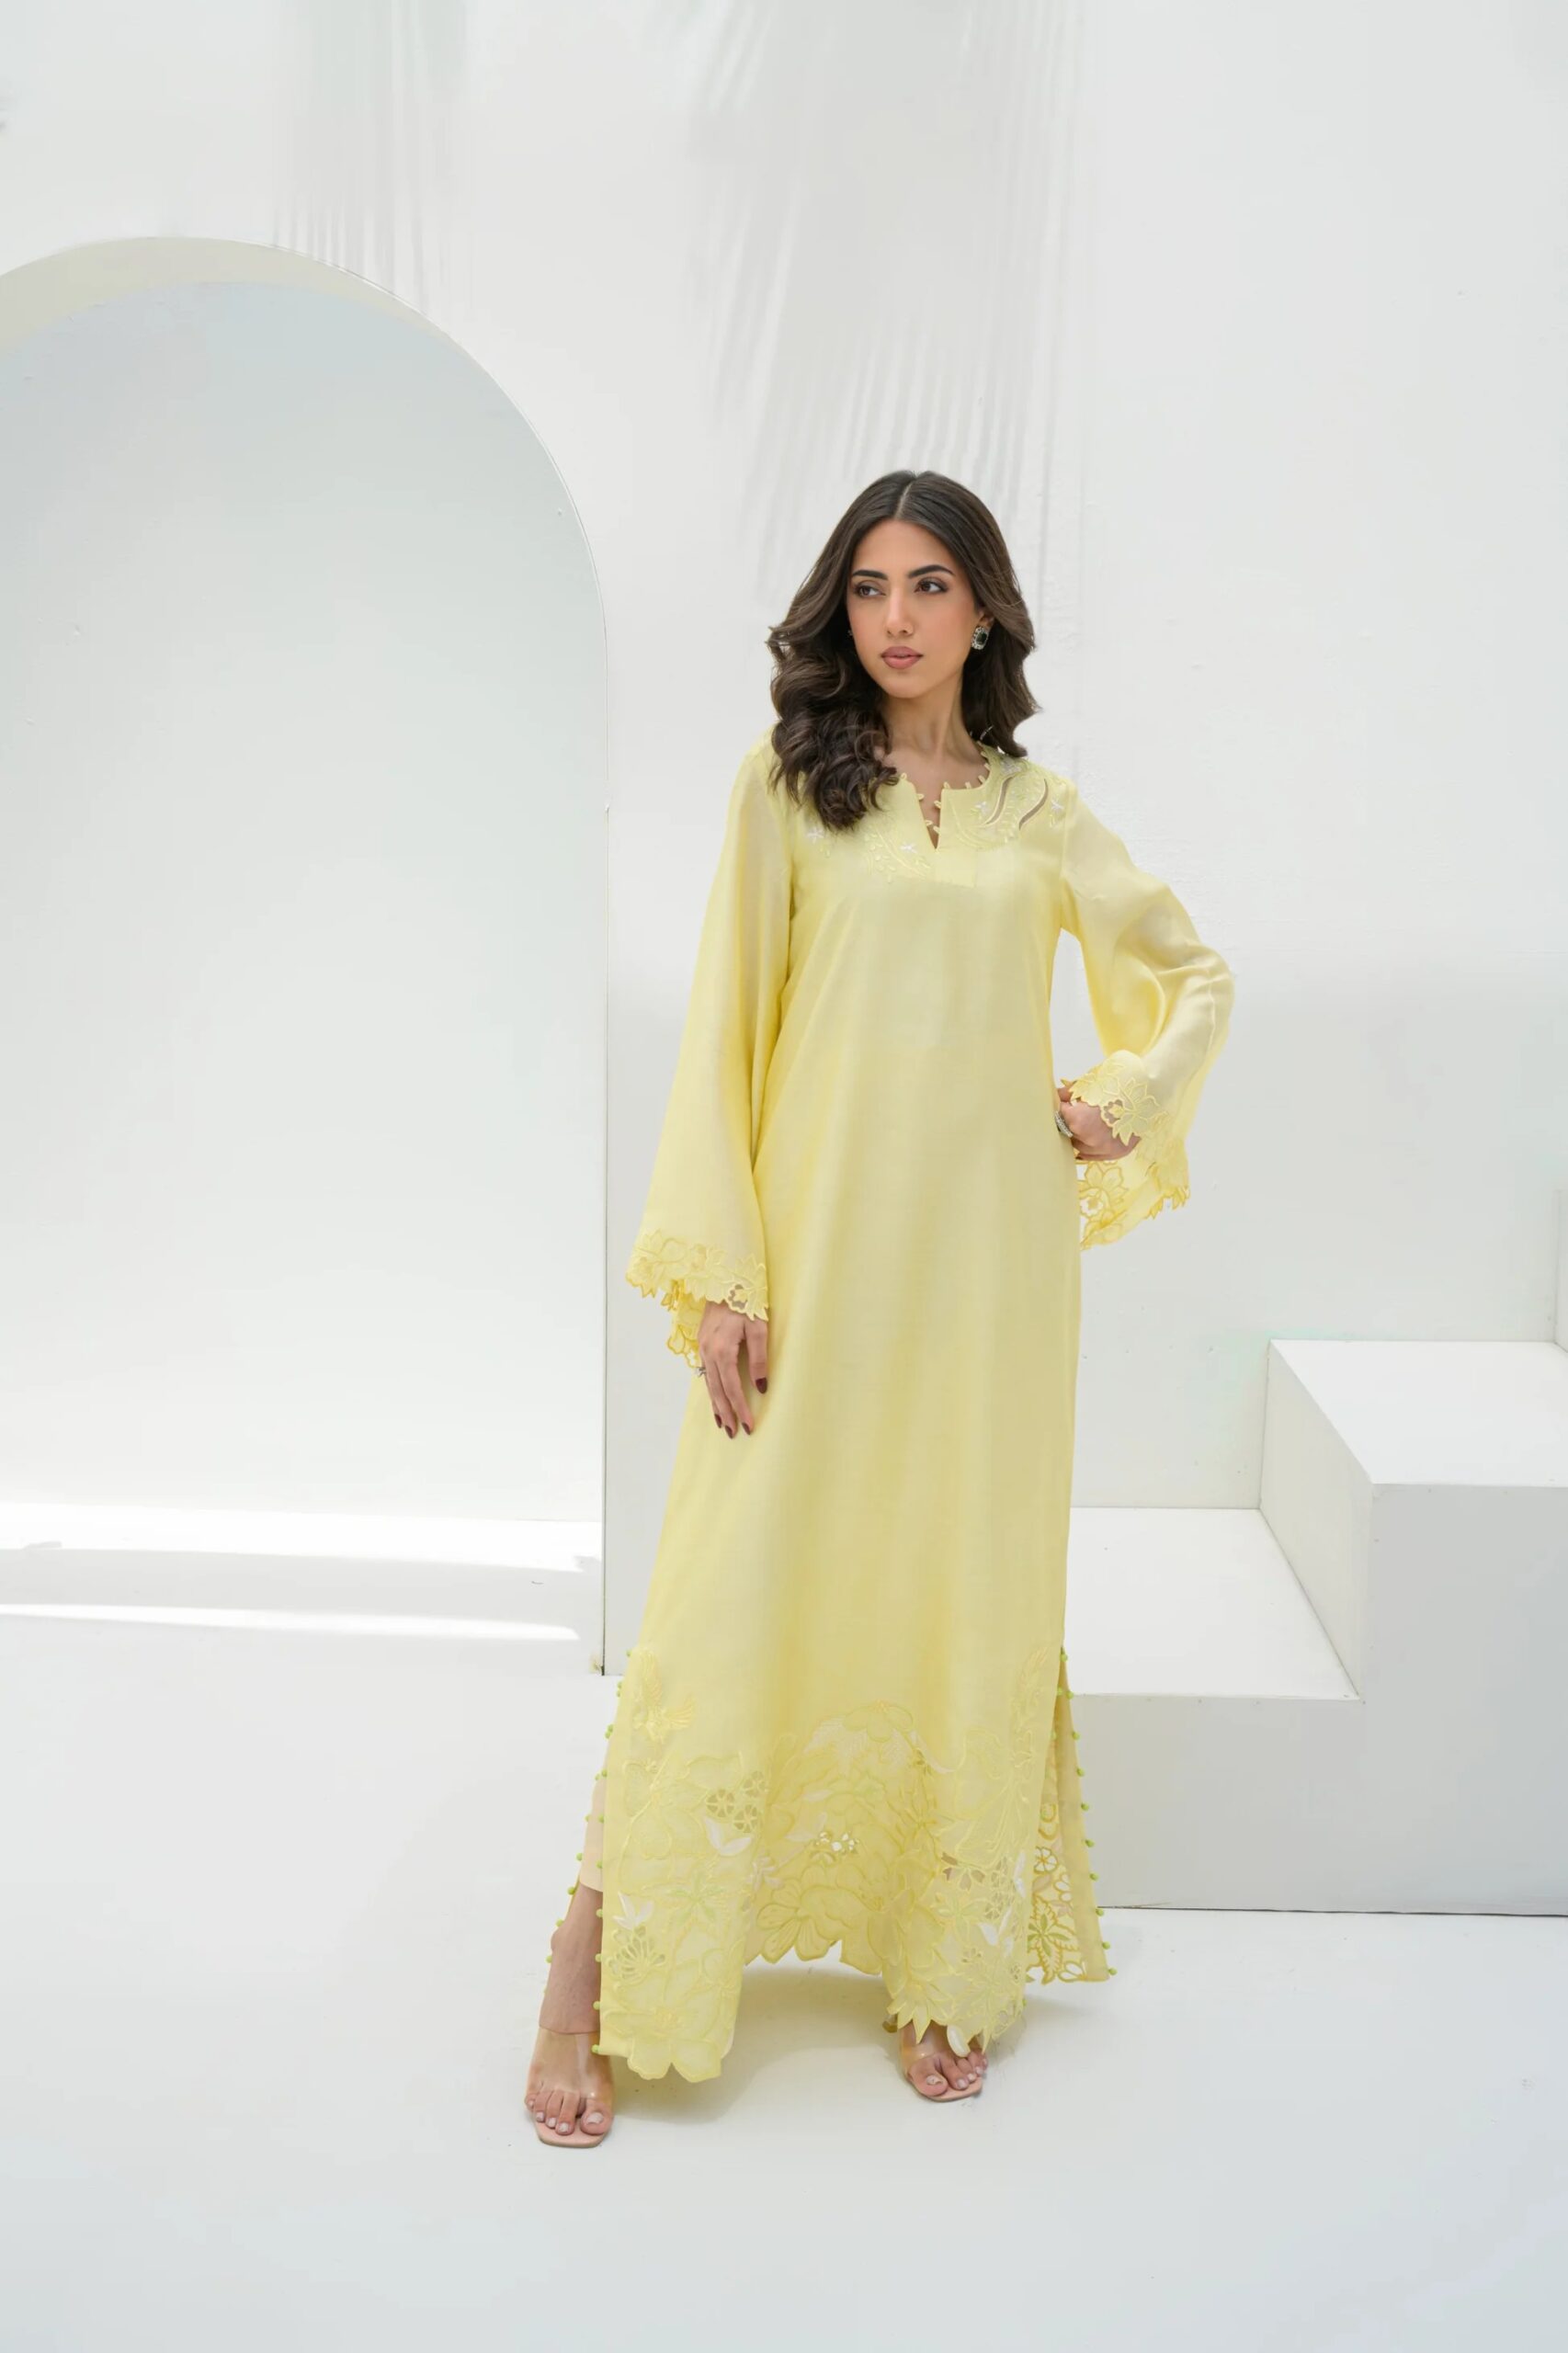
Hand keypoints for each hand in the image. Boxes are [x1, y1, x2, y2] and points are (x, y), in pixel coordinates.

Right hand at [697, 1300, 767, 1436]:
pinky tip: (715, 1399)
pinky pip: (705, 1373)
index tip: (749, 1425)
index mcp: (722, 1350)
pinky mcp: (702, 1343)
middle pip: (717, 1391)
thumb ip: (759, 1358)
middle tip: (733, 1433)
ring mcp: (702, 1348)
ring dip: (716, 1405)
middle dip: (726, 1413)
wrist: (724, 1280)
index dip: (740, 1408)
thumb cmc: (746, 1302)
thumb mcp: (758, 1328)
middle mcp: (708, 1352)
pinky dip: (710, 1390)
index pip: (732, 1388)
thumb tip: (761, 1386)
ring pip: (708, 1384)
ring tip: (722, 1424)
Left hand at [1057, 1080, 1138, 1161]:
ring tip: (1089, 1122)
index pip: (1059, 1117)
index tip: (1065, 1103)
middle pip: (1067, 1134)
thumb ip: (1068, 1093)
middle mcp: (1089, 1139)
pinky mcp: (1116, 1153)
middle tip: (1077, 1111)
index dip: (1061, 1108)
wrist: (1148, 1091)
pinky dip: (1092, 1146)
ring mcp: (1103, 1149)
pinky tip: (1094, 1135)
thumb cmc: (1118, 1084)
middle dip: (1069, 1123)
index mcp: (1078, 1121)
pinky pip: (1095, 1155)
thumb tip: (1055, 1097)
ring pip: (1080, 1147)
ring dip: (1080, 1137)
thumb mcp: (1089, 1085)